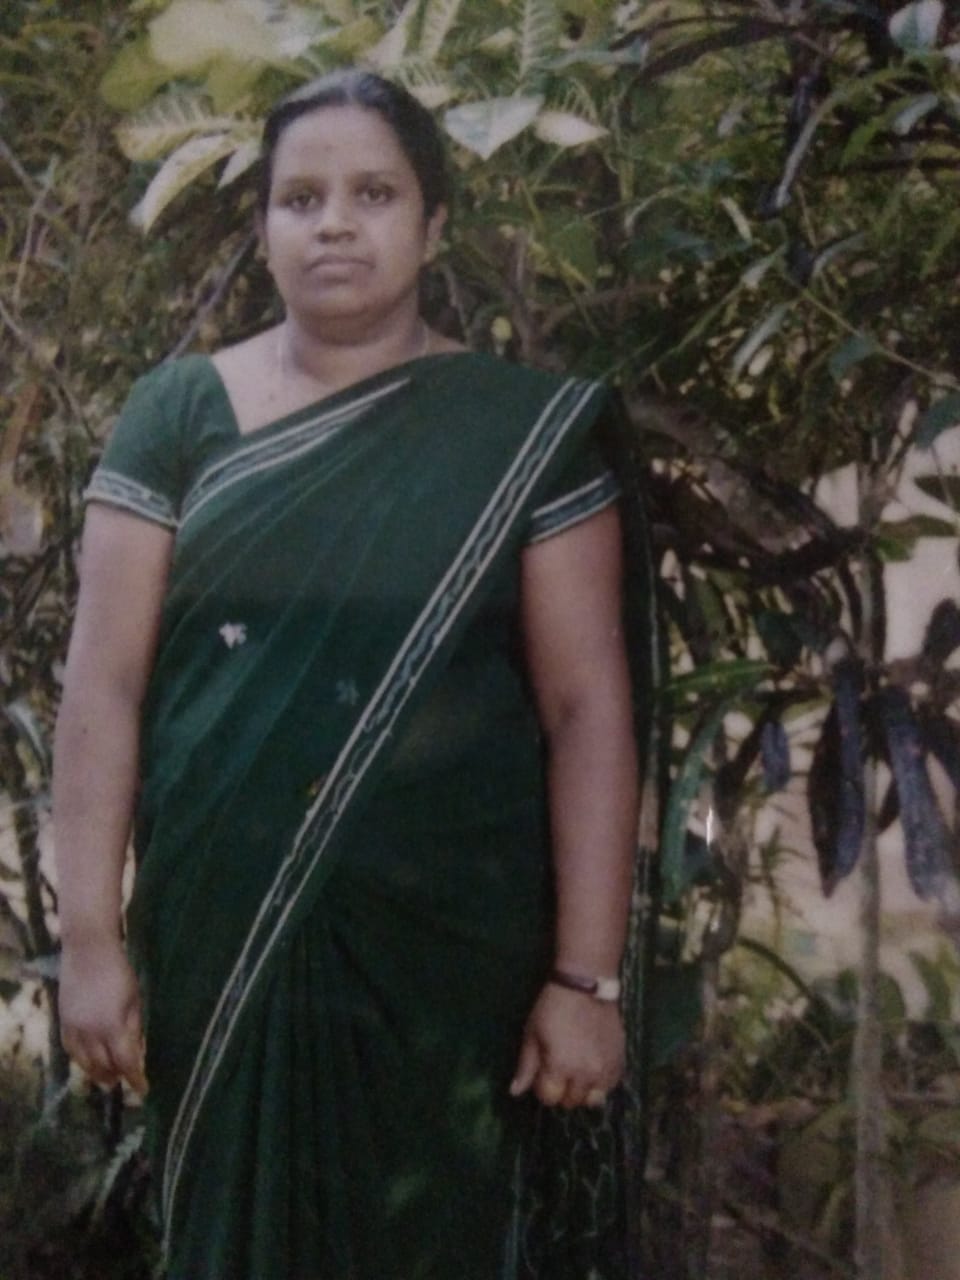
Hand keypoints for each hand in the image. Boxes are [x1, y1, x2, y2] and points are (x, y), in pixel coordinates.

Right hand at [59, 936, 146, 1093]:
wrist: (88, 951)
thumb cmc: (119, 972)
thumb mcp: (134, 1000)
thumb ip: (134, 1029)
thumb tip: (137, 1053)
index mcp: (112, 1026)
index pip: (125, 1062)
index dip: (135, 1078)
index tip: (143, 1089)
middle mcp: (90, 1032)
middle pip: (103, 1065)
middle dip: (116, 1076)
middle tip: (126, 1081)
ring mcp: (73, 1028)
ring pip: (83, 1062)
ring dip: (97, 1072)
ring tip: (108, 1077)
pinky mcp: (62, 1021)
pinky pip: (70, 1049)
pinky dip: (81, 1060)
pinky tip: (89, 1061)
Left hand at [509, 981, 624, 1108]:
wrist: (586, 985)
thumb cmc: (553, 1007)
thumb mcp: (532, 1034)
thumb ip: (526, 1066)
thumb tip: (515, 1092)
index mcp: (560, 1067)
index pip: (549, 1098)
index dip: (542, 1087)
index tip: (543, 1071)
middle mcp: (585, 1074)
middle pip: (571, 1102)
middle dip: (562, 1090)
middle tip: (559, 1068)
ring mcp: (605, 1070)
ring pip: (593, 1100)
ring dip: (583, 1090)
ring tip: (578, 1071)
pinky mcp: (620, 1062)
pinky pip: (610, 1087)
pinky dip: (601, 1083)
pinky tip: (593, 1066)